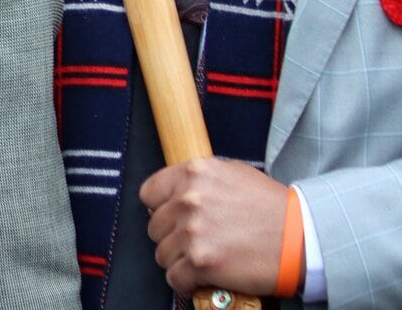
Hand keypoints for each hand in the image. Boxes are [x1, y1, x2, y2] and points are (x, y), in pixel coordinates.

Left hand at [140, 157, 289, 295]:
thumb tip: (175, 194)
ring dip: (179, 260)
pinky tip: (203, 277)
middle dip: (172, 236)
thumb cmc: (274, 208)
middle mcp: (188, 200)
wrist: (304, 238)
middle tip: (195, 242)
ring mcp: (192, 231)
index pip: (149, 193)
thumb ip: (200, 181)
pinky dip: (185, 281)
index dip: (160, 209)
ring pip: (162, 253)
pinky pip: (174, 277)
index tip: (173, 218)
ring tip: (203, 259)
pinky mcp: (201, 262)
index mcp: (194, 173)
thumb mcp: (234, 174)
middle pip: (155, 226)